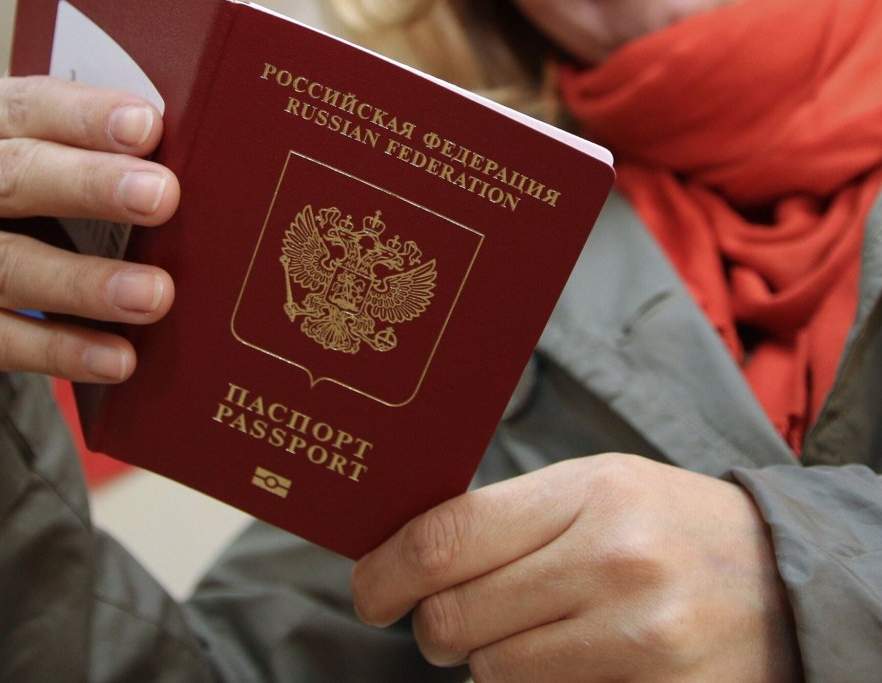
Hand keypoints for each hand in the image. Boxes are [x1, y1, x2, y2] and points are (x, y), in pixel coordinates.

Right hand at [0, 76, 179, 380]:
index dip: (85, 116)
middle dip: (89, 186)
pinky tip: (114, 357)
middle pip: (6, 178)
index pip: (20, 105)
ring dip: (83, 283)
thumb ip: (63, 151)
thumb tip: (175, 160)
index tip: (147, 125)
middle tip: (162, 197)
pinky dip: (56, 350)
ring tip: (154, 295)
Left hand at [353, 453, 801, 681]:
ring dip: (487, 660)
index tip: (368, 590)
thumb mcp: (595, 486)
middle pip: (455, 617)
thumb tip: (412, 552)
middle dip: (433, 625)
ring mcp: (638, 639)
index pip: (449, 539)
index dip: (388, 571)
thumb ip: (510, 515)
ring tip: (529, 631)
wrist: (782, 578)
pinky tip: (566, 661)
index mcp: (588, 493)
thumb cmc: (668, 521)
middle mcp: (610, 562)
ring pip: (492, 673)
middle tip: (448, 617)